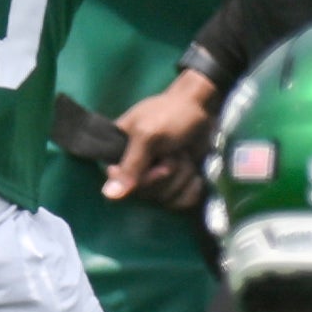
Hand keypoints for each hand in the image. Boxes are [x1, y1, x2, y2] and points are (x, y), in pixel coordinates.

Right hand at [106, 70, 215, 208]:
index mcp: (118, 154)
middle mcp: (134, 170)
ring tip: (185, 155)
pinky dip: (192, 188)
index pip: (121, 187)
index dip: (145, 180)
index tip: (160, 165)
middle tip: (175, 152)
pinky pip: (180, 203)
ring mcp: (155, 180)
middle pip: (146, 195)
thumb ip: (130, 165)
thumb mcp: (148, 136)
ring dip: (182, 176)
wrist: (203, 109)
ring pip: (165, 199)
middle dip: (168, 173)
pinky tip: (195, 174)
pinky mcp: (174, 185)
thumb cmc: (171, 114)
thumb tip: (108, 196)